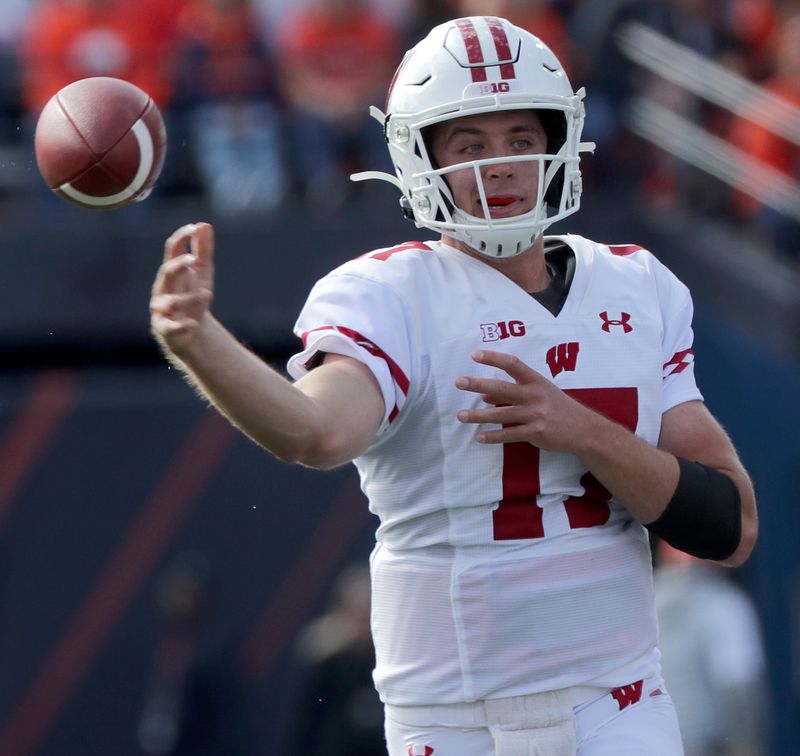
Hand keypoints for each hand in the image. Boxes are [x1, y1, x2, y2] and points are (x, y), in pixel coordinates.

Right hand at [150, 222, 214, 356]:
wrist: (191, 331)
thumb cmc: (194, 296)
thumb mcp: (202, 273)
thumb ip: (203, 250)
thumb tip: (204, 224)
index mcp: (172, 272)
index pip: (172, 251)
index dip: (181, 239)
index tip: (193, 228)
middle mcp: (163, 288)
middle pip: (166, 273)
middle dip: (178, 266)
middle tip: (194, 260)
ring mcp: (161, 308)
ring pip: (171, 302)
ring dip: (189, 298)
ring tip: (207, 295)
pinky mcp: (164, 328)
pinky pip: (170, 327)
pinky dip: (181, 326)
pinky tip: (193, 324)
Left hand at [455, 349, 594, 452]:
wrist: (584, 429)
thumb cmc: (558, 407)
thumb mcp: (540, 393)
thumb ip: (513, 393)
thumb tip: (484, 396)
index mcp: (536, 381)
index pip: (512, 364)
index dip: (494, 358)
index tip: (475, 354)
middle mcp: (534, 395)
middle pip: (502, 388)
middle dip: (478, 384)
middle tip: (459, 381)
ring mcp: (535, 415)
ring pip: (501, 414)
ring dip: (479, 415)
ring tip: (462, 416)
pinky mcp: (536, 433)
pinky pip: (509, 434)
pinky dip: (493, 437)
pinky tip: (480, 437)